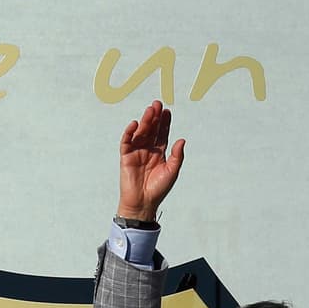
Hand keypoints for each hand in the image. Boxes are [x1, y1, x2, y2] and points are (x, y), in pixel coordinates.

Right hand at [117, 100, 185, 221]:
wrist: (143, 203)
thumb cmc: (158, 190)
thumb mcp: (172, 171)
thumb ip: (177, 156)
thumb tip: (182, 140)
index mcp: (159, 153)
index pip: (162, 133)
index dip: (164, 122)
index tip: (167, 111)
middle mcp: (148, 150)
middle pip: (151, 130)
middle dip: (154, 117)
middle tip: (157, 104)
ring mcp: (136, 152)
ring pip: (140, 133)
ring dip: (144, 121)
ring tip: (149, 110)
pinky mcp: (126, 157)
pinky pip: (126, 142)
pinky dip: (129, 133)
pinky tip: (134, 124)